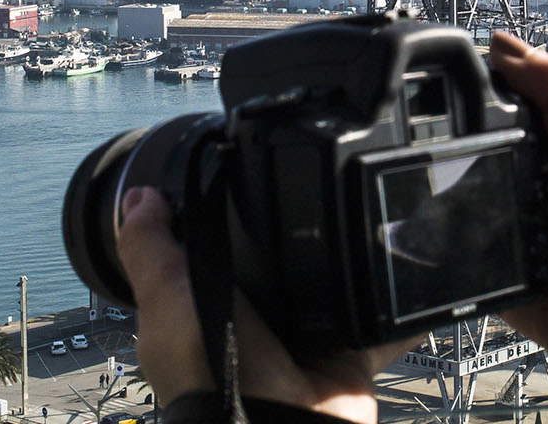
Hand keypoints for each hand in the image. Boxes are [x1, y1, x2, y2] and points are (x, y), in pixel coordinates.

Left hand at [114, 187, 410, 422]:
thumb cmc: (212, 373)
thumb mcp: (168, 301)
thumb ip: (150, 250)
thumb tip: (136, 197)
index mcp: (209, 309)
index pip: (218, 250)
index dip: (229, 220)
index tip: (252, 174)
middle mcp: (258, 326)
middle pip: (283, 264)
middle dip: (303, 235)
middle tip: (325, 188)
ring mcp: (305, 340)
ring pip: (335, 287)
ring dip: (353, 263)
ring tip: (372, 215)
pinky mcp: (348, 354)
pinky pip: (381, 321)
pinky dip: (397, 305)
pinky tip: (411, 268)